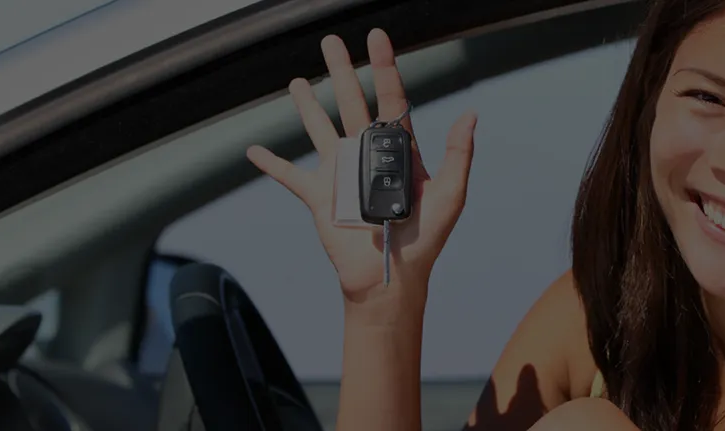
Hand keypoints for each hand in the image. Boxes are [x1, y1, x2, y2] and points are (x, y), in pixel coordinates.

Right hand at [245, 28, 478, 306]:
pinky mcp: (319, 196)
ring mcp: (341, 173)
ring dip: (308, 105)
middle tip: (330, 41)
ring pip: (320, 129)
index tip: (377, 38)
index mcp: (399, 151)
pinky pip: (289, 176)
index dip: (384, 67)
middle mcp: (367, 154)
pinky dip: (270, 164)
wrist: (391, 278)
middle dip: (342, 71)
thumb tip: (470, 114)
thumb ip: (458, 155)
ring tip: (298, 81)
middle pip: (351, 103)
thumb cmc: (424, 241)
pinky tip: (254, 151)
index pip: (391, 100)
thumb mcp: (450, 196)